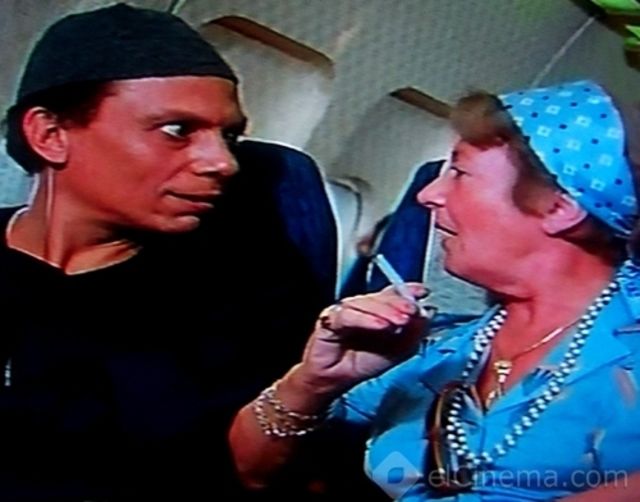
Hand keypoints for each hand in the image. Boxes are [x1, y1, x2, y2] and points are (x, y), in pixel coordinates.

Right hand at [294, 284, 428, 394]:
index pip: (394, 294)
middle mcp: (363, 306)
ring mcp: (346, 310)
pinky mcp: (329, 318)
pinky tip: (380, 325)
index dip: (408, 291)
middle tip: (413, 311)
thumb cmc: (363, 363)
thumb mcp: (398, 351)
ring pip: (366, 303)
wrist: (336, 381)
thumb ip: (414, 334)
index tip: (422, 292)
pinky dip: (366, 319)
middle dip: (399, 303)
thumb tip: (428, 314)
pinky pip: (348, 315)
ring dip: (385, 310)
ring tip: (400, 321)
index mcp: (379, 310)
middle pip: (381, 297)